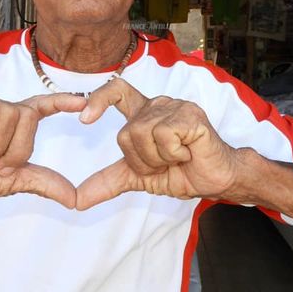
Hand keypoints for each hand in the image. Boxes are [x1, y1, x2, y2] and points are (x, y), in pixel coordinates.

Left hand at [75, 79, 239, 209]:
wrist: (216, 180)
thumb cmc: (181, 172)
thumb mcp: (138, 177)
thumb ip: (108, 182)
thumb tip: (77, 200)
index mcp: (144, 113)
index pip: (116, 91)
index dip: (98, 100)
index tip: (83, 119)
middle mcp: (157, 105)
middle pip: (126, 133)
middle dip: (142, 161)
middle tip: (164, 163)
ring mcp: (175, 106)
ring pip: (143, 134)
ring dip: (158, 159)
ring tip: (178, 157)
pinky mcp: (190, 114)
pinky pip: (164, 136)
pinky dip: (174, 154)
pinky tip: (188, 152)